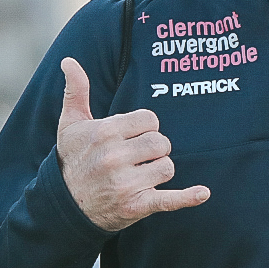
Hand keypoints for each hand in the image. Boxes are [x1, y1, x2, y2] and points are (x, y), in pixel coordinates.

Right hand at [55, 57, 209, 231]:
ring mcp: (125, 184)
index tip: (130, 138)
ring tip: (138, 176)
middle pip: (161, 143)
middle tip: (135, 159)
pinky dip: (187, 197)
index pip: (150, 120)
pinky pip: (169, 200)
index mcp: (105, 132)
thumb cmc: (73, 159)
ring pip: (167, 167)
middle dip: (153, 150)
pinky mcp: (135, 206)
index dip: (145, 128)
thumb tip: (69, 61)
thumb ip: (76, 90)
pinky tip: (203, 193)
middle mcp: (114, 157)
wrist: (65, 206)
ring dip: (158, 171)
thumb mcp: (70, 124)